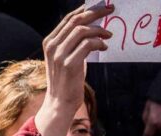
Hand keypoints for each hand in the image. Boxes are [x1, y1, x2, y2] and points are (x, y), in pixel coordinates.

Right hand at [36, 5, 112, 135]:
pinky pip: (88, 44)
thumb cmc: (67, 79)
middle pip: (76, 20)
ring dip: (99, 30)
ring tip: (109, 35)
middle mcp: (52, 46)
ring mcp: (59, 55)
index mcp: (49, 42)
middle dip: (96, 13)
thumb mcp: (66, 56)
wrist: (60, 102)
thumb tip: (92, 25)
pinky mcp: (69, 64)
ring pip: (82, 31)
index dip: (86, 9)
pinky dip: (99, 43)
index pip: (69, 18)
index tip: (102, 6)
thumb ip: (73, 42)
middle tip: (111, 11)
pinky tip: (104, 48)